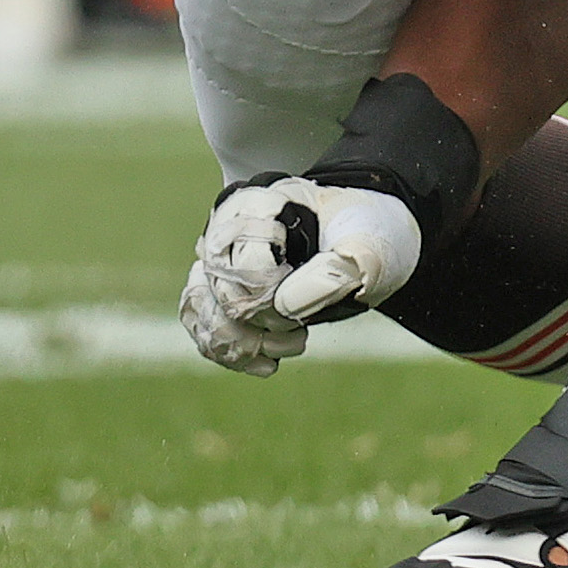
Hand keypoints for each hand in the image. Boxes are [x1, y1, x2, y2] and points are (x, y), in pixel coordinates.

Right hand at [182, 172, 424, 373]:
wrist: (365, 233)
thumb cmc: (365, 232)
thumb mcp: (366, 246)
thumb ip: (330, 274)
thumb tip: (282, 308)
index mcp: (258, 204)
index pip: (243, 267)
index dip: (269, 302)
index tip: (302, 315)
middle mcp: (228, 226)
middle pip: (218, 292)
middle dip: (258, 327)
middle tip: (301, 337)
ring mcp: (220, 256)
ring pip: (202, 310)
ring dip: (241, 345)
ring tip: (290, 347)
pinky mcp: (219, 285)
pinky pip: (202, 323)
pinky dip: (227, 351)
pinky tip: (266, 364)